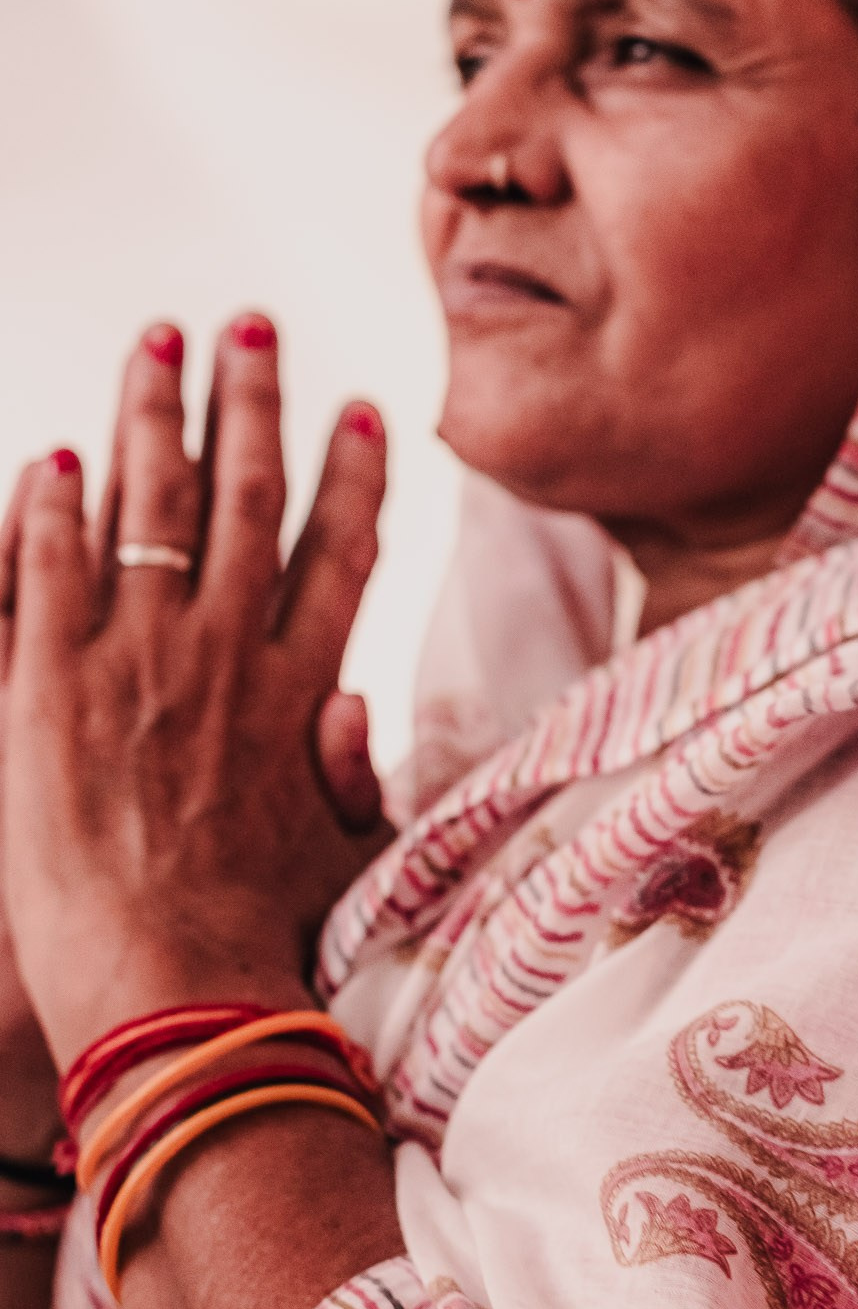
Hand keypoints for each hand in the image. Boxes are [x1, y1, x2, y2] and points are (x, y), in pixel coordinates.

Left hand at [1, 317, 391, 1070]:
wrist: (182, 985)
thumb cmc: (267, 944)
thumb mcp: (344, 855)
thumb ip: (353, 774)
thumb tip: (354, 704)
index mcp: (305, 693)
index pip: (337, 552)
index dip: (348, 474)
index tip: (358, 409)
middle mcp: (230, 657)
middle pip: (246, 498)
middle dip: (251, 399)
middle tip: (249, 323)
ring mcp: (142, 663)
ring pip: (152, 506)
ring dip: (153, 414)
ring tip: (153, 342)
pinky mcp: (51, 686)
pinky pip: (52, 569)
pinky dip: (51, 507)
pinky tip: (47, 454)